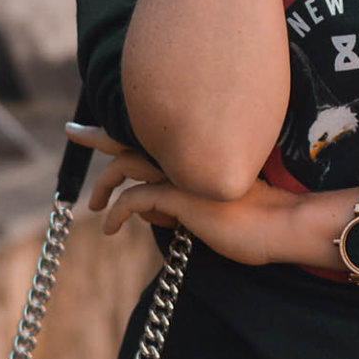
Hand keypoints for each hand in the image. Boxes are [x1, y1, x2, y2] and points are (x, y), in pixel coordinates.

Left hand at [64, 123, 305, 265]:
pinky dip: (116, 213)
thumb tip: (153, 209)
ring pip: (125, 163)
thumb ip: (184, 200)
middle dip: (98, 135)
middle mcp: (187, 156)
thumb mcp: (214, 205)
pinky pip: (134, 200)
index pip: (153, 135)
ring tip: (92, 206)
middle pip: (131, 137)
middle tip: (74, 131)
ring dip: (103, 184)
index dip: (127, 131)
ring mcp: (183, 173)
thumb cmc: (258, 219)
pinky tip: (110, 228)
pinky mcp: (181, 196)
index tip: (106, 130)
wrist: (284, 224)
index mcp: (198, 153)